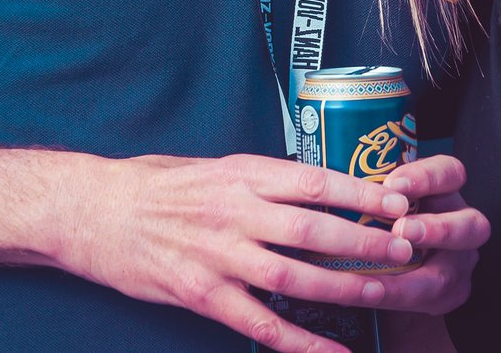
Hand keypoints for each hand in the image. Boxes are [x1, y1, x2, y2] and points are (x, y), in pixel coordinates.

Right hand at [53, 153, 418, 352]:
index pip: (313, 180)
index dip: (360, 192)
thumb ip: (261, 180)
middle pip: (313, 229)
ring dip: (343, 288)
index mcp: (241, 174)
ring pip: (293, 276)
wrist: (93, 211)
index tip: (399, 200)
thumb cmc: (156, 184)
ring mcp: (218, 256)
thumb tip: (316, 186)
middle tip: (406, 248)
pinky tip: (334, 352)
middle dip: (364, 241)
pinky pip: (260, 324)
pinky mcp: (202, 294)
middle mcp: (234, 213)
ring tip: (383, 294)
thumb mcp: (213, 166)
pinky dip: (301, 341)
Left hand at [379, 155, 489, 315]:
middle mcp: (461, 225)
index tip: (393, 183)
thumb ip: (375, 192)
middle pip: (471, 225)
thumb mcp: (383, 197)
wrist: (387, 262)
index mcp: (444, 191)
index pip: (450, 173)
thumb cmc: (382, 218)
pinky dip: (393, 296)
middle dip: (436, 229)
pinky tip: (367, 293)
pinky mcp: (450, 294)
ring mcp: (460, 262)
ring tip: (377, 276)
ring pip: (450, 272)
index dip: (426, 177)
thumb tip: (340, 183)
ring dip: (412, 275)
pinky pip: (427, 300)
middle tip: (401, 229)